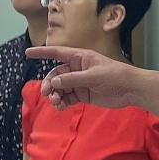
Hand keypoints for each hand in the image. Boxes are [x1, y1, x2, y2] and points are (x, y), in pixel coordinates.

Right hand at [23, 45, 142, 108]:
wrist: (131, 89)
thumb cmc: (115, 75)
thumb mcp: (93, 76)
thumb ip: (72, 79)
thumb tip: (54, 83)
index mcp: (80, 57)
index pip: (57, 53)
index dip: (42, 52)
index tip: (27, 53)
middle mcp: (77, 68)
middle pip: (56, 74)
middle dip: (50, 84)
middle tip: (47, 93)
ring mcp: (80, 82)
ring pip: (60, 88)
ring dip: (55, 95)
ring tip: (56, 102)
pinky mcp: (83, 94)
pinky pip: (67, 97)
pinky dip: (62, 102)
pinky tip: (61, 107)